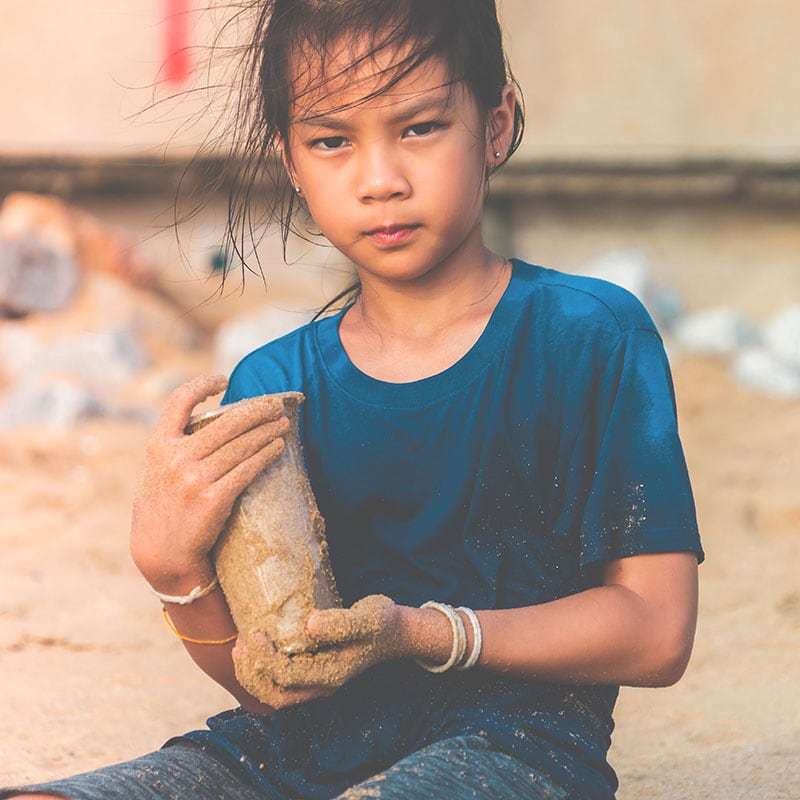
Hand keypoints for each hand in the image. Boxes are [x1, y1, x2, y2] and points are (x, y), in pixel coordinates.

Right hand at [130, 375, 290, 591]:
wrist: (161, 553)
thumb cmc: (163, 509)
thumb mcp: (156, 471)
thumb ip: (175, 447)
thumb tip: (212, 424)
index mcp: (158, 445)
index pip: (179, 401)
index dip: (202, 384)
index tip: (224, 379)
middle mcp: (176, 458)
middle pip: (226, 423)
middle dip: (257, 411)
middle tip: (276, 405)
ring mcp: (194, 479)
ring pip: (242, 445)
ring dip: (268, 431)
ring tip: (283, 424)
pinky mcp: (214, 500)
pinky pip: (248, 469)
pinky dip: (267, 455)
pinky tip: (278, 447)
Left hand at [232, 595, 400, 708]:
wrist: (396, 633)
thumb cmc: (382, 623)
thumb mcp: (368, 618)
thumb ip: (341, 623)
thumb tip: (309, 625)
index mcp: (331, 676)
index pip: (287, 677)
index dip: (265, 658)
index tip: (255, 631)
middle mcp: (321, 685)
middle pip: (275, 695)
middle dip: (252, 672)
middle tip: (241, 642)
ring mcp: (317, 682)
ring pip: (274, 693)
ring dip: (253, 674)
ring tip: (242, 645)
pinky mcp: (313, 671)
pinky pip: (281, 681)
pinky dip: (263, 669)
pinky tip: (257, 646)